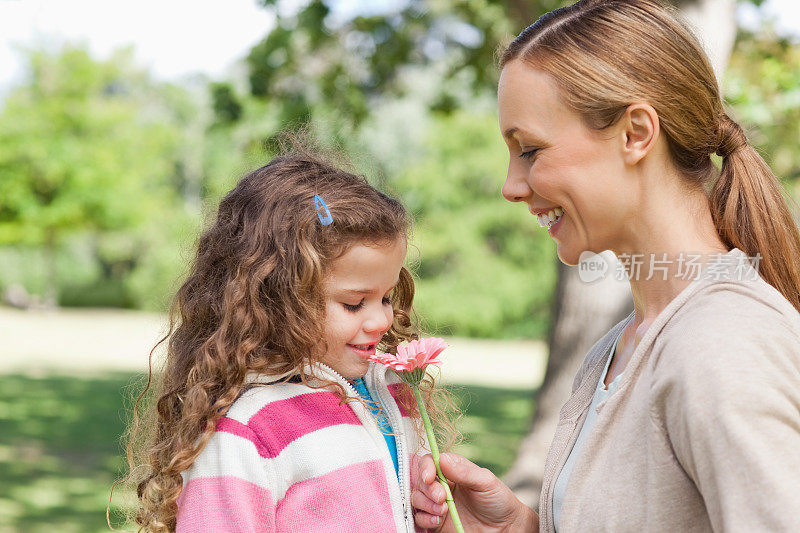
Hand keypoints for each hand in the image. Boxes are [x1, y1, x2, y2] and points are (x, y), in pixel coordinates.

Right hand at [411, 452, 538, 531]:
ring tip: (442, 511)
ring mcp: (437, 504)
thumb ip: (464, 472)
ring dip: (425, 504)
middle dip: (427, 489)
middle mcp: (442, 485)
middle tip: (442, 498)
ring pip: (416, 499)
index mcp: (453, 470)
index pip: (430, 462)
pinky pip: (419, 518)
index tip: (429, 477)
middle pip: (421, 481)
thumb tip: (441, 459)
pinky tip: (438, 521)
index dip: (426, 467)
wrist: (504, 528)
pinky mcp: (436, 522)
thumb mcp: (486, 482)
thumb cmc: (499, 501)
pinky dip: (425, 519)